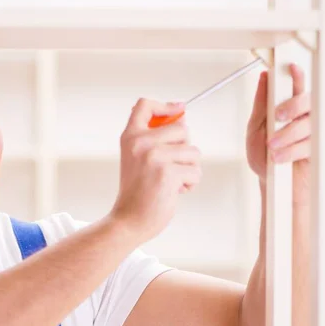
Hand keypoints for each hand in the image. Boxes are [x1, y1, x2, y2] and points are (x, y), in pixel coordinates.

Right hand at [110, 98, 201, 242]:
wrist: (129, 220)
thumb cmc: (137, 191)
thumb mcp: (137, 158)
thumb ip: (153, 137)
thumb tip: (181, 114)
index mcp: (130, 137)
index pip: (144, 105)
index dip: (165, 105)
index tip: (178, 110)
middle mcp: (141, 143)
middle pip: (182, 128)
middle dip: (184, 148)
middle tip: (169, 166)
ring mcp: (155, 157)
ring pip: (193, 151)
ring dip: (188, 168)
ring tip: (170, 181)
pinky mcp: (169, 173)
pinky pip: (195, 171)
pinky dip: (189, 183)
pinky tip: (173, 191)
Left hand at [246, 64, 310, 203]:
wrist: (271, 184)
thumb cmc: (263, 156)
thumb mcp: (255, 129)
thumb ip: (261, 105)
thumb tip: (264, 79)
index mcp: (290, 109)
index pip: (298, 87)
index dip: (298, 75)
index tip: (291, 69)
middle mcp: (305, 118)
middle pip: (309, 101)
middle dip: (292, 106)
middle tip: (278, 116)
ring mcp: (314, 133)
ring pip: (309, 123)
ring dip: (288, 135)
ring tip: (272, 147)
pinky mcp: (319, 149)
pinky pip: (311, 144)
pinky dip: (293, 150)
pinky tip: (280, 157)